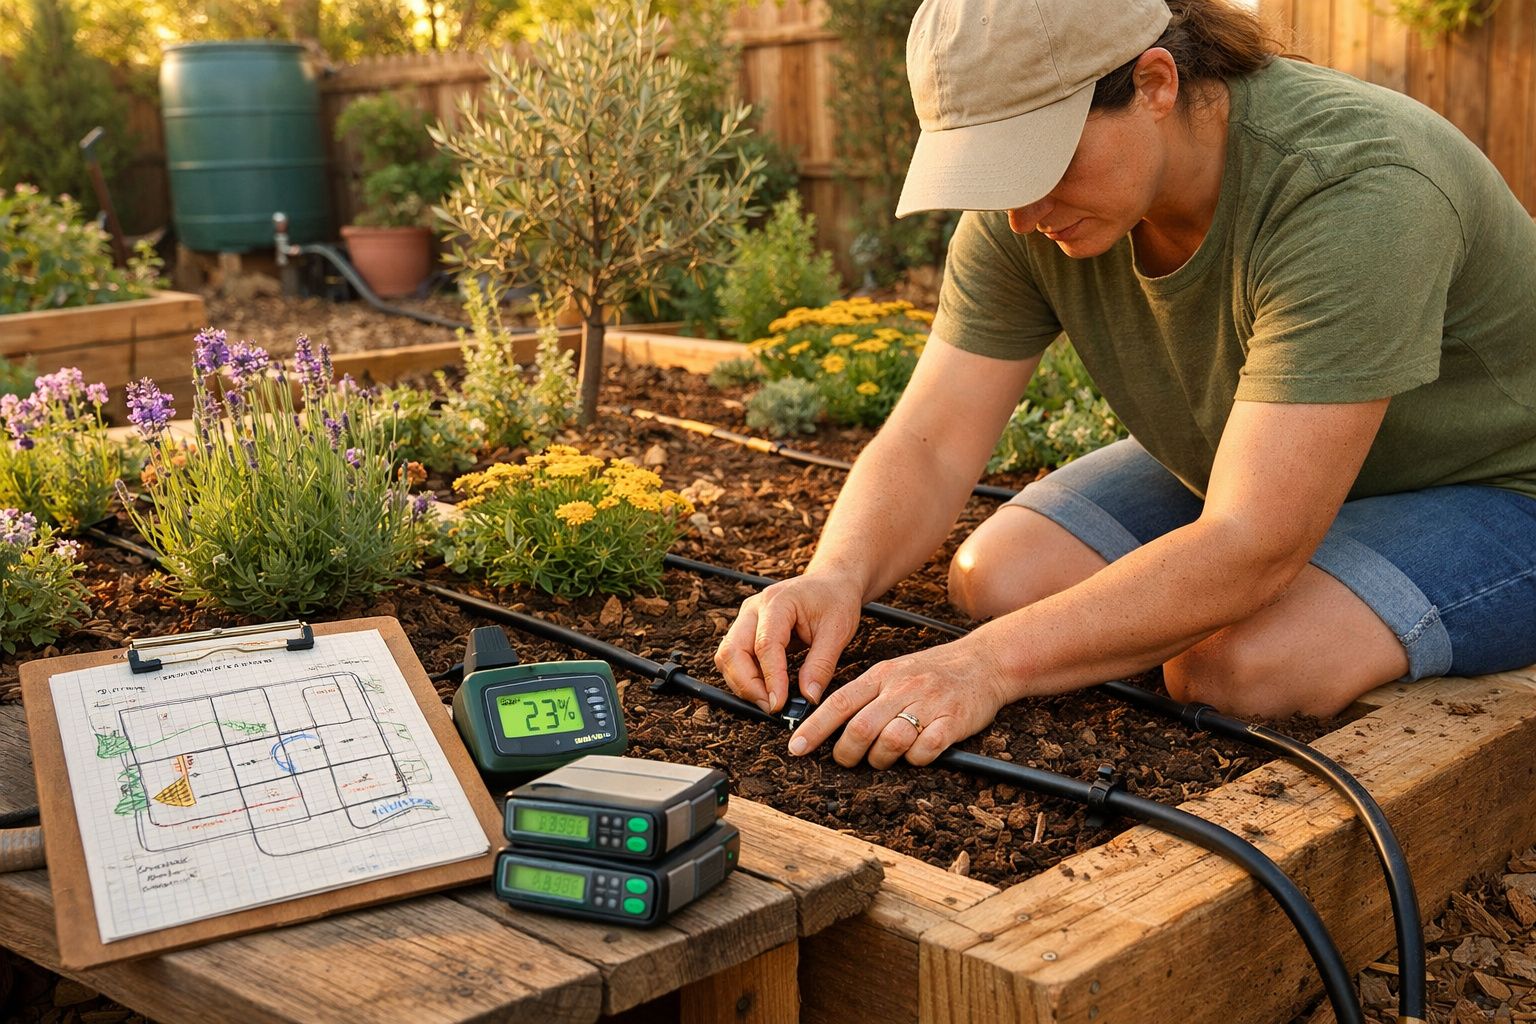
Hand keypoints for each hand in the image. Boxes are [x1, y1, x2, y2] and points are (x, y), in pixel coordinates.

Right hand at [714, 573, 863, 713]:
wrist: (830, 583)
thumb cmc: (836, 600)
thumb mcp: (838, 631)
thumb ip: (821, 665)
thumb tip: (808, 697)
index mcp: (778, 602)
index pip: (765, 645)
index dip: (770, 679)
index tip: (780, 704)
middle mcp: (754, 608)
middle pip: (732, 651)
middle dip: (747, 685)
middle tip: (772, 707)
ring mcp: (746, 618)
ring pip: (727, 656)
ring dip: (743, 683)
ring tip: (770, 700)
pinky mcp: (746, 629)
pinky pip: (734, 657)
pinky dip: (745, 677)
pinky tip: (766, 688)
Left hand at [785, 635, 1012, 767]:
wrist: (984, 662)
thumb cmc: (934, 672)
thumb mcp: (894, 672)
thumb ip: (866, 695)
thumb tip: (832, 723)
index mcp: (882, 675)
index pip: (839, 702)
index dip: (814, 728)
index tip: (796, 748)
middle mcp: (901, 688)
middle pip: (861, 728)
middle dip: (846, 752)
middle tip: (847, 760)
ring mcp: (928, 704)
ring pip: (890, 742)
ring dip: (881, 759)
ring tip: (884, 758)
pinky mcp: (953, 722)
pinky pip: (925, 749)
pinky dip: (916, 759)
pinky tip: (917, 753)